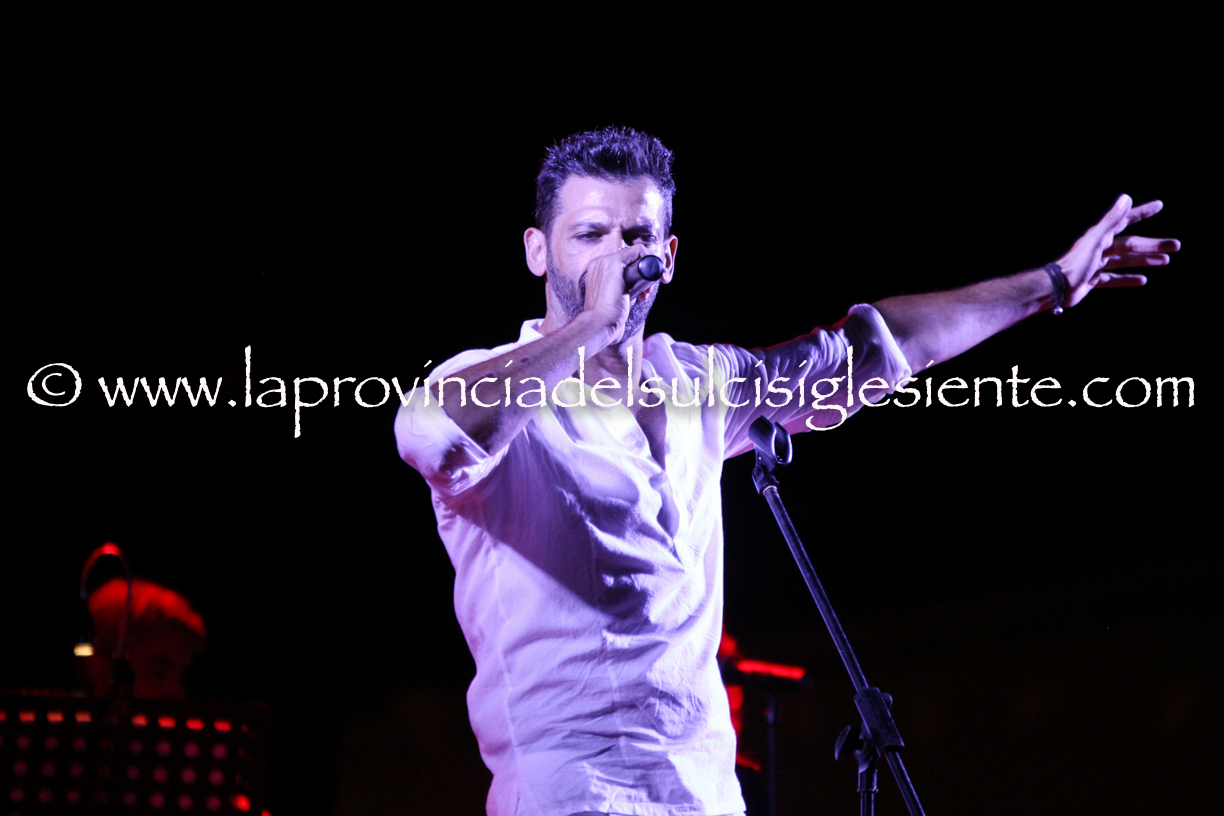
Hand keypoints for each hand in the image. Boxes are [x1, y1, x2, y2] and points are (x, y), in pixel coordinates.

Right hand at [580, 245, 648, 344]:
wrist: (599, 324)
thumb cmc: (605, 320)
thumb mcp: (608, 304)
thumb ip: (614, 296)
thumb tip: (626, 297)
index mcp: (595, 272)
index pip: (621, 265)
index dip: (635, 276)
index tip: (641, 292)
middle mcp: (598, 263)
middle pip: (629, 260)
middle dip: (642, 274)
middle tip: (644, 293)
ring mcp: (605, 261)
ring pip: (635, 256)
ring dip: (647, 272)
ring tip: (644, 294)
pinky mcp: (614, 262)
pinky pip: (639, 250)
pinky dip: (649, 259)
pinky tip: (650, 277)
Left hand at [1056, 194, 1179, 307]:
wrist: (1056, 288)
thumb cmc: (1075, 264)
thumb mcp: (1096, 240)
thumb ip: (1111, 220)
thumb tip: (1126, 197)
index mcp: (1100, 236)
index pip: (1125, 220)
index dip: (1142, 212)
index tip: (1159, 205)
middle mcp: (1099, 248)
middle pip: (1131, 244)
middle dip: (1153, 244)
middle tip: (1176, 246)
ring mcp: (1096, 264)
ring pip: (1125, 261)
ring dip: (1145, 260)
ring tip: (1165, 261)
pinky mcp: (1093, 280)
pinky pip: (1114, 279)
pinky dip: (1127, 279)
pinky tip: (1143, 280)